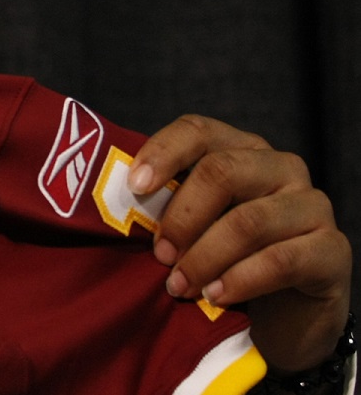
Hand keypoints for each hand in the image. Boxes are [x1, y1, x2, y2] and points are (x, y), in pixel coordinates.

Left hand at [130, 114, 352, 374]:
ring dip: (204, 258)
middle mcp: (281, 168)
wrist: (286, 313)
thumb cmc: (228, 258)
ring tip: (179, 285)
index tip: (133, 187)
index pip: (198, 130)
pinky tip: (215, 296)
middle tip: (159, 254)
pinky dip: (240, 280)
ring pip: (247, 221)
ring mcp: (312, 206)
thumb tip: (111, 201)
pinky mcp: (333, 250)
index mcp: (241, 150)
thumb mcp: (194, 226)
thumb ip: (165, 205)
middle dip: (181, 216)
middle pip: (221, 172)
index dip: (163, 153)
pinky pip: (281, 260)